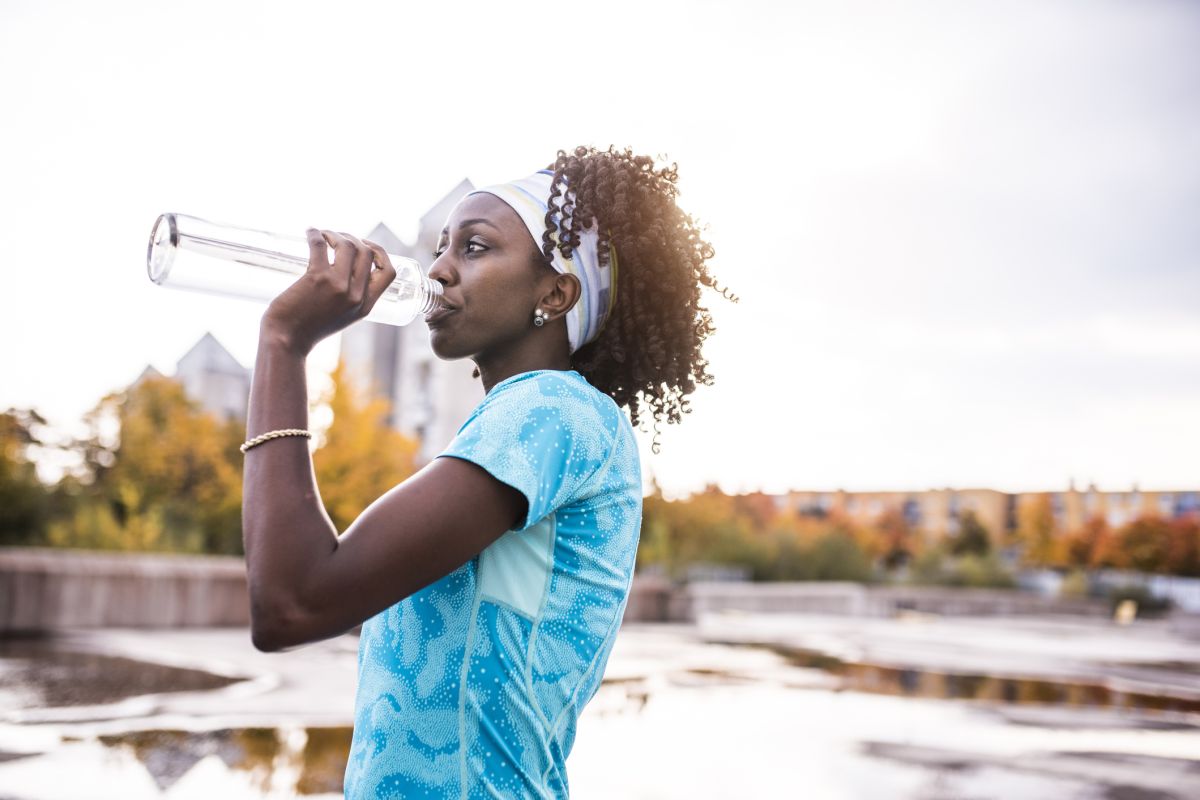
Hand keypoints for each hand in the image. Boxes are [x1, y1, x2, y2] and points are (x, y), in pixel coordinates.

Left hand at [261, 229, 397, 355]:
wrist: (287, 340)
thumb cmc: (308, 328)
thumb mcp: (341, 317)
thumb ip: (348, 298)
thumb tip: (341, 271)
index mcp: (365, 306)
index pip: (388, 273)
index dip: (380, 253)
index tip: (365, 245)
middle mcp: (356, 295)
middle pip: (368, 252)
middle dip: (354, 238)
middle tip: (337, 238)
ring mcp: (338, 286)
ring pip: (349, 245)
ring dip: (336, 234)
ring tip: (323, 235)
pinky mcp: (317, 278)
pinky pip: (321, 245)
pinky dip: (315, 234)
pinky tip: (310, 232)